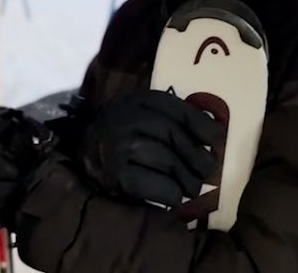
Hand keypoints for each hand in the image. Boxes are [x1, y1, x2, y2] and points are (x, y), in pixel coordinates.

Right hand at [79, 89, 220, 208]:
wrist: (81, 163)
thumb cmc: (121, 143)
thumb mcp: (139, 120)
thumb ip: (169, 120)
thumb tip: (215, 134)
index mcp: (132, 101)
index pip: (173, 107)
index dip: (200, 123)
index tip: (217, 138)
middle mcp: (123, 119)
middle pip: (173, 135)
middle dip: (197, 156)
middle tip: (207, 170)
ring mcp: (117, 147)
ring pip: (169, 162)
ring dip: (187, 179)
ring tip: (191, 187)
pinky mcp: (116, 177)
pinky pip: (159, 187)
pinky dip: (171, 194)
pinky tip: (173, 197)